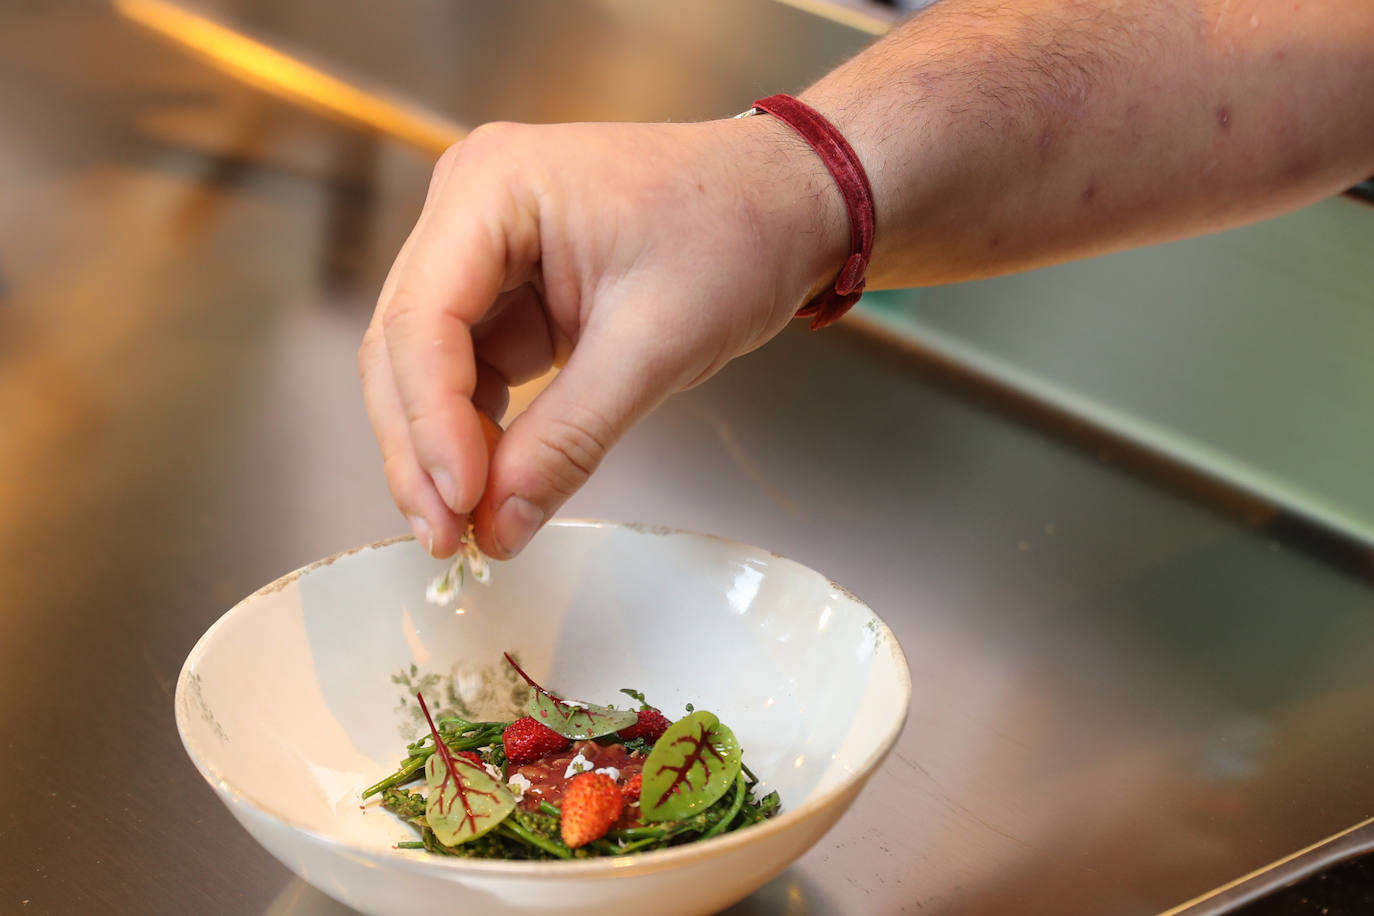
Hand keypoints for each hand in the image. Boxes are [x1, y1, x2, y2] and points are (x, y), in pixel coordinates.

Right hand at [359, 117, 845, 558]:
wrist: (791, 204)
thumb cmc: (738, 235)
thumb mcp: (655, 344)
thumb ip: (568, 439)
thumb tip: (498, 527)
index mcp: (492, 187)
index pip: (423, 319)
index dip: (430, 421)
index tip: (458, 503)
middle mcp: (468, 208)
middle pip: (405, 346)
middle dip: (423, 447)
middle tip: (445, 537)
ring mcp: (483, 250)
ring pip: (428, 367)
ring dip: (443, 448)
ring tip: (466, 528)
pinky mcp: (509, 291)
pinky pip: (471, 371)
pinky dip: (479, 432)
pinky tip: (493, 488)